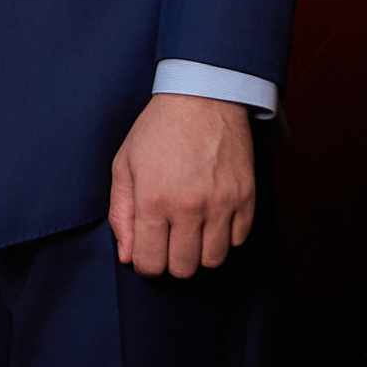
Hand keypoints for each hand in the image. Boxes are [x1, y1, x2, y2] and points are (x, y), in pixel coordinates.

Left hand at [108, 94, 255, 277]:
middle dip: (172, 261)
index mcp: (153, 200)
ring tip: (192, 230)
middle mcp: (188, 208)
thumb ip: (121, 213)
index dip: (145, 263)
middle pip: (183, 269)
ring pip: (213, 261)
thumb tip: (127, 256)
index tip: (147, 250)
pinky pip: (238, 240)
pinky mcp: (246, 199)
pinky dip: (225, 236)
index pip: (150, 263)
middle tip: (169, 239)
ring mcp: (221, 204)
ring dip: (200, 252)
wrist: (202, 97)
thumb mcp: (124, 164)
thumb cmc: (157, 130)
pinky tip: (213, 216)